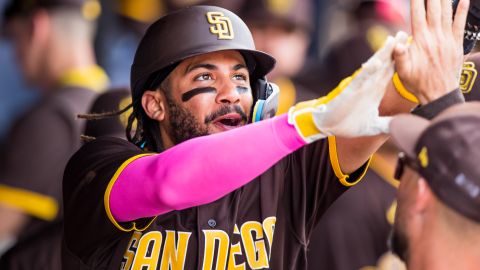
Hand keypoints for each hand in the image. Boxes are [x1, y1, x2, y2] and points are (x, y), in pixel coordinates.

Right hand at [289, 33, 406, 141]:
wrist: (329, 127)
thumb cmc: (348, 124)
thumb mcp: (373, 125)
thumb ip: (387, 124)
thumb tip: (402, 126)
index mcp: (375, 91)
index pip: (390, 73)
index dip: (401, 61)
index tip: (412, 48)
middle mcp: (369, 85)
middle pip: (384, 65)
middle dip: (394, 50)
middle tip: (404, 33)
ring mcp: (360, 87)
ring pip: (373, 68)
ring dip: (382, 54)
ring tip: (392, 40)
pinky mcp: (350, 91)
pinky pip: (360, 79)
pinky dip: (368, 71)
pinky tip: (376, 62)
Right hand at [394, 0, 468, 103]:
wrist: (438, 93)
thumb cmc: (418, 82)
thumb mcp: (403, 71)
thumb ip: (400, 56)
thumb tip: (397, 44)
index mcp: (421, 41)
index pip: (417, 14)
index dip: (416, 0)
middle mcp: (435, 37)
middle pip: (433, 9)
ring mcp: (447, 39)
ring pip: (446, 13)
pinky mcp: (456, 44)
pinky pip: (460, 23)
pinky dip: (462, 10)